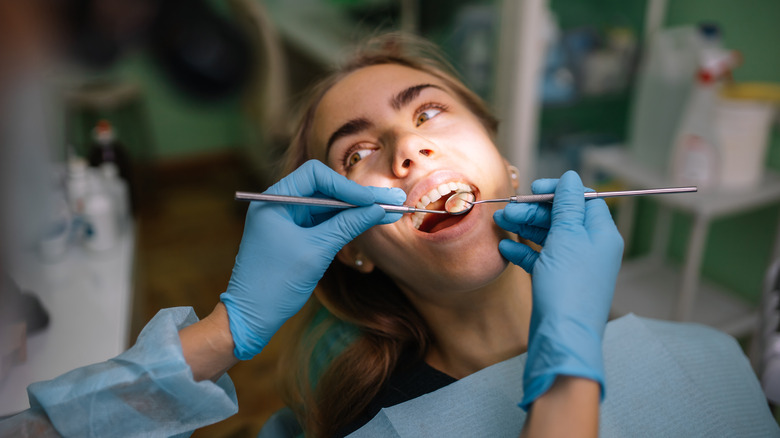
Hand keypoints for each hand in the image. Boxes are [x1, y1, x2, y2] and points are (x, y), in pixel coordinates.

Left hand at [220, 160, 405, 359]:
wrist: (251, 318)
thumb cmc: (275, 284)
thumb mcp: (317, 251)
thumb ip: (347, 226)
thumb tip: (378, 209)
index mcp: (274, 200)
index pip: (315, 175)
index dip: (347, 186)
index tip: (372, 200)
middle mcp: (279, 204)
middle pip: (325, 189)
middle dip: (358, 197)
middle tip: (393, 199)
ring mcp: (287, 220)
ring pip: (327, 206)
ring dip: (356, 209)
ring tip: (389, 209)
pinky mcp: (295, 236)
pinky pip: (323, 222)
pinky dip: (345, 223)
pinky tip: (370, 221)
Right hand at [494, 171, 623, 408]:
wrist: (563, 336)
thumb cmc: (569, 286)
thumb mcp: (567, 237)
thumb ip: (567, 205)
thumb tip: (572, 177)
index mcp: (601, 234)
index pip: (584, 200)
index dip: (559, 191)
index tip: (533, 188)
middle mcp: (591, 248)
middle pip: (562, 217)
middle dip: (534, 210)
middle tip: (508, 210)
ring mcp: (573, 266)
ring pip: (548, 236)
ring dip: (524, 227)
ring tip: (500, 224)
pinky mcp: (556, 282)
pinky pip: (540, 258)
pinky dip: (523, 251)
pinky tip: (505, 248)